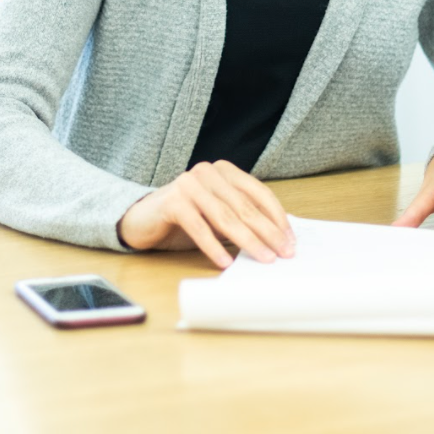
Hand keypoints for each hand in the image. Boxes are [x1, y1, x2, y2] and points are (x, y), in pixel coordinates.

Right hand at [118, 160, 295, 268]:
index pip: (258, 193)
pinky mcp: (173, 200)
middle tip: (284, 253)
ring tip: (263, 259)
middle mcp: (208, 172)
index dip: (277, 218)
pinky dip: (214, 247)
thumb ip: (242, 219)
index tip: (291, 240)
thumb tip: (277, 239)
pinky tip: (226, 262)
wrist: (143, 219)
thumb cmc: (186, 219)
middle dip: (268, 232)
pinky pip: (199, 227)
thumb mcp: (218, 216)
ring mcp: (189, 184)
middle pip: (245, 207)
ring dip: (248, 241)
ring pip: (225, 217)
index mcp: (224, 171)